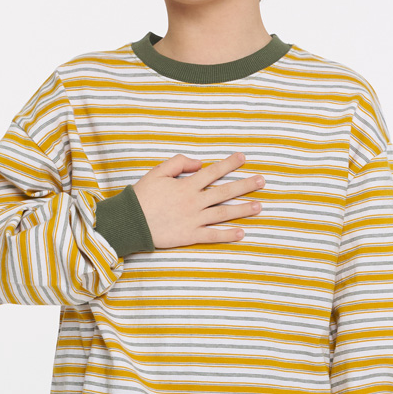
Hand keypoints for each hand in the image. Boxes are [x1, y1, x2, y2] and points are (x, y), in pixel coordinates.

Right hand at [131, 151, 264, 249]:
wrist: (130, 221)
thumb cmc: (142, 196)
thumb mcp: (157, 172)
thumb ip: (178, 163)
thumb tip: (199, 163)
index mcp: (187, 185)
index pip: (213, 172)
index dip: (229, 164)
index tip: (243, 157)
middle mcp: (194, 201)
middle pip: (224, 192)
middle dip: (245, 185)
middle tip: (262, 181)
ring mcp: (194, 219)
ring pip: (223, 213)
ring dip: (243, 210)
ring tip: (259, 206)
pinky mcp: (189, 235)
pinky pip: (212, 236)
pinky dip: (227, 235)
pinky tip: (242, 233)